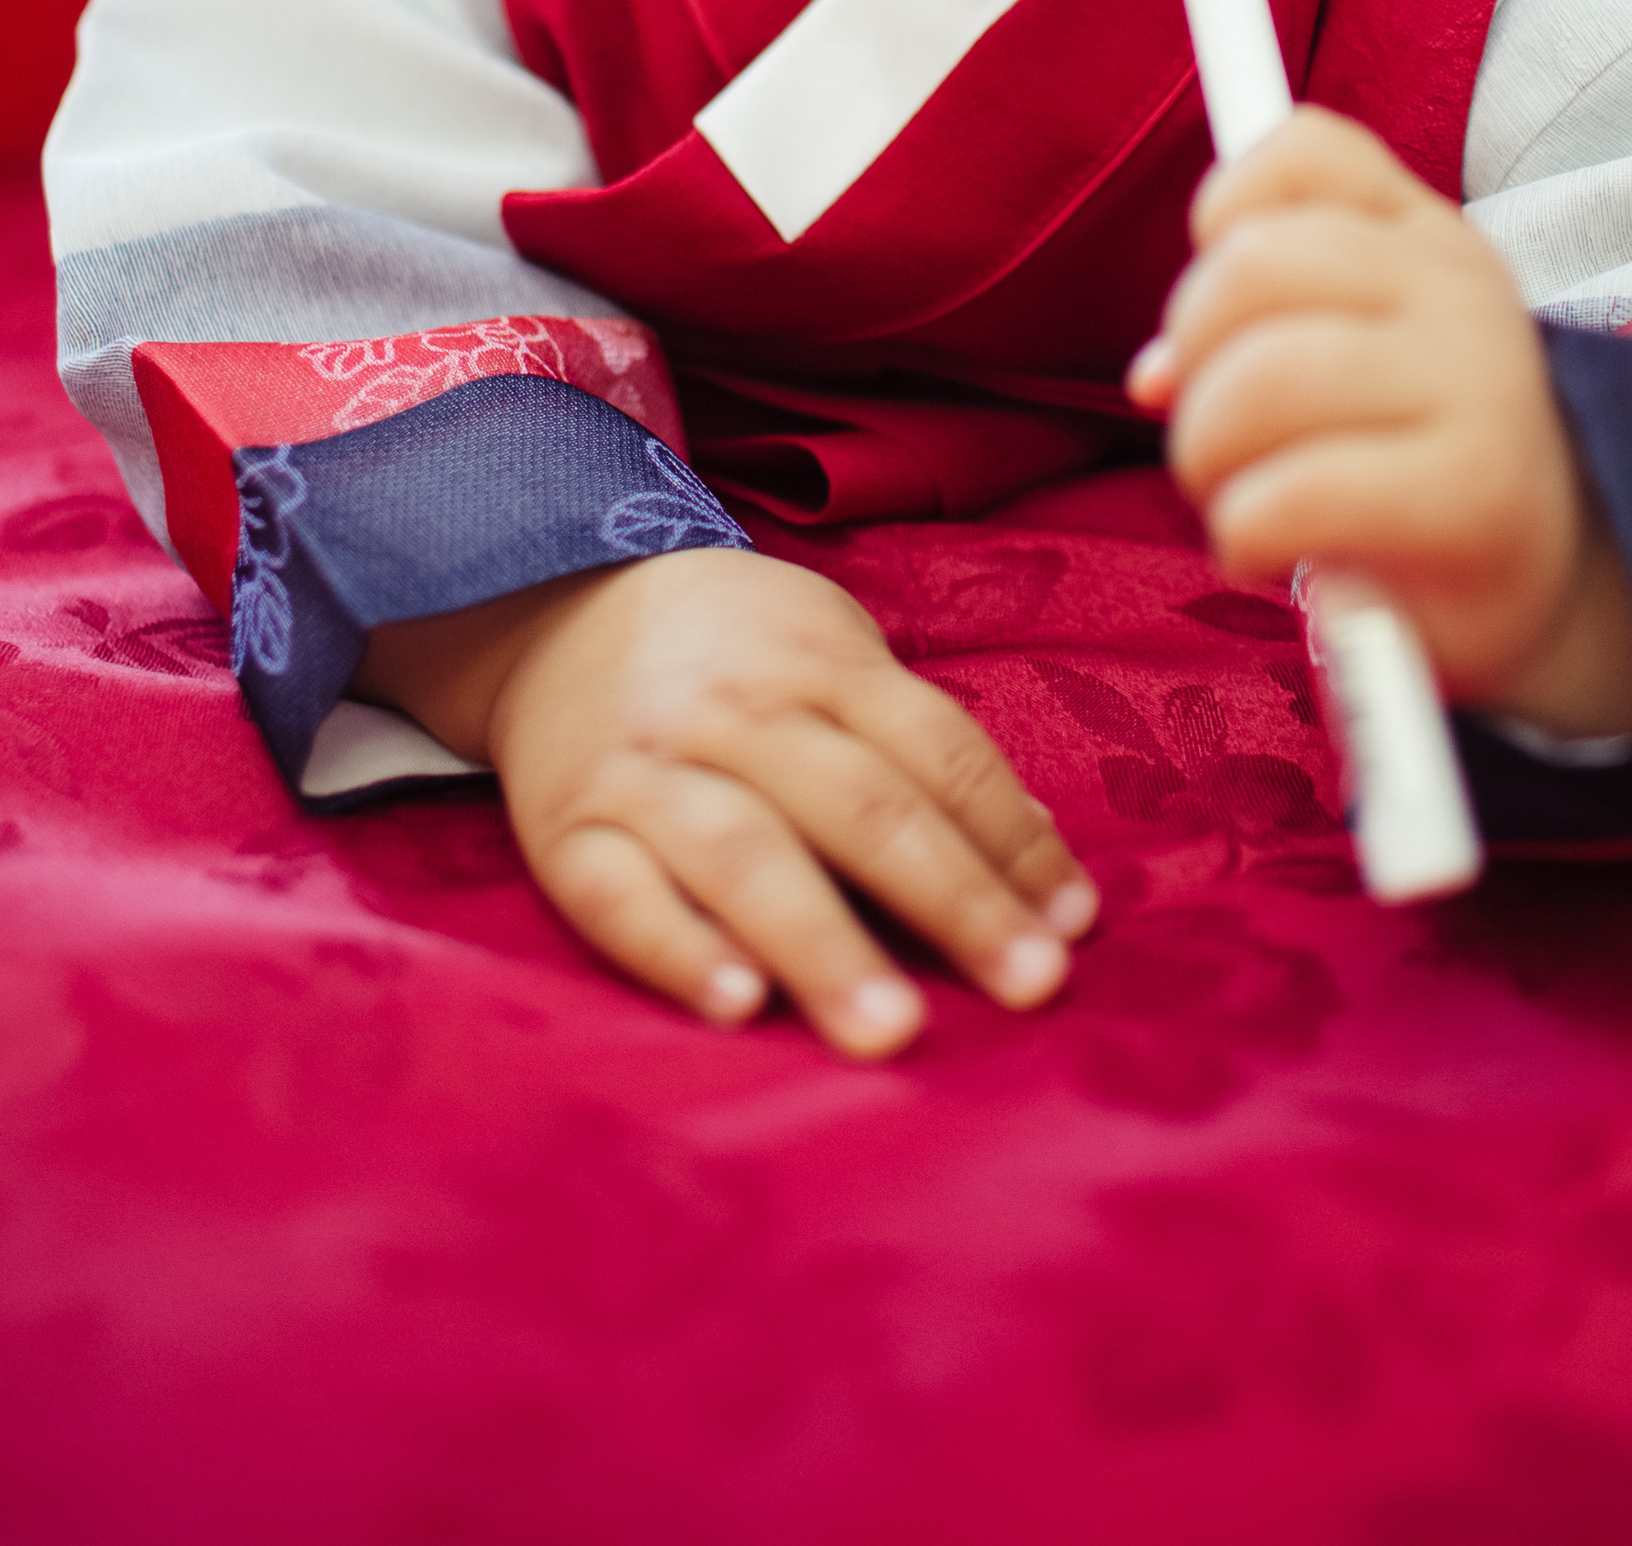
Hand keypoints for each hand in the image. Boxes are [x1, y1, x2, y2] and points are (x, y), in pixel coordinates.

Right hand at [354, 547, 1096, 1057]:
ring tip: (893, 1027)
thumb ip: (926, 750)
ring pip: (746, 856)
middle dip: (951, 900)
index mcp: (822, 664)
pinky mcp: (566, 833)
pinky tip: (740, 1006)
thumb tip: (1033, 850)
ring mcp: (648, 771)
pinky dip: (679, 951)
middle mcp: (739, 712)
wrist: (558, 604)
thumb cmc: (735, 653)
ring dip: (825, 944)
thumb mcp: (837, 659)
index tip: (1073, 926)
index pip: (937, 753)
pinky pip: (620, 899)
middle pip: (862, 807)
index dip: (1009, 840)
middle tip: (1028, 987)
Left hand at [1128, 106, 1631, 739]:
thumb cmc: (1410, 456)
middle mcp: (1457, 289)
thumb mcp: (1348, 355)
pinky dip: (1246, 531)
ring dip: (1208, 453)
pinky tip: (1272, 551)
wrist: (1546, 575)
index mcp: (1424, 235)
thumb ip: (1249, 326)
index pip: (1306, 148)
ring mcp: (1475, 383)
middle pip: (1253, 264)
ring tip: (1237, 497)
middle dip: (1193, 357)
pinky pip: (1292, 492)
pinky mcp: (1470, 493)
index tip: (1225, 306)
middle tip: (1212, 430)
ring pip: (1261, 378)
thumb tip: (1154, 375)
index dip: (1228, 207)